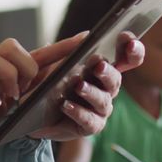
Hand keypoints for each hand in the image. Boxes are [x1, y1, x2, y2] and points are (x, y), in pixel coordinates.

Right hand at [0, 34, 91, 161]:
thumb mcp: (11, 103)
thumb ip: (31, 92)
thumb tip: (61, 88)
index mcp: (8, 70)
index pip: (39, 53)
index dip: (63, 46)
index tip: (87, 38)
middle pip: (10, 46)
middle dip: (24, 67)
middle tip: (23, 90)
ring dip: (4, 78)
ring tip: (6, 98)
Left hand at [27, 31, 144, 140]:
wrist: (28, 112)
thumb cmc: (44, 83)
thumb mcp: (48, 62)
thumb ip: (65, 50)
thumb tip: (85, 35)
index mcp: (100, 69)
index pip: (126, 58)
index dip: (133, 49)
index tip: (127, 38)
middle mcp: (105, 89)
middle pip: (116, 80)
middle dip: (108, 72)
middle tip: (98, 65)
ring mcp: (98, 109)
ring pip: (103, 101)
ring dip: (91, 92)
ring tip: (78, 86)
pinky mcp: (89, 126)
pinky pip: (90, 121)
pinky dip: (79, 112)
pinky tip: (66, 105)